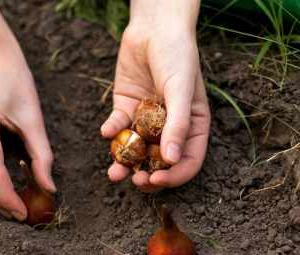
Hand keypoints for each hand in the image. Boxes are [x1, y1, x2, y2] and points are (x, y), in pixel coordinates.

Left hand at [100, 1, 210, 192]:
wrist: (154, 28)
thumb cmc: (177, 57)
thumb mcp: (182, 91)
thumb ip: (178, 125)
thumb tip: (171, 161)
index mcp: (192, 127)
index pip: (187, 162)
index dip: (174, 176)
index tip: (157, 180)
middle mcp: (170, 128)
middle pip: (159, 162)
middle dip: (147, 175)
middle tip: (135, 181)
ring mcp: (146, 120)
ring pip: (135, 150)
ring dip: (124, 163)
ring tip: (114, 173)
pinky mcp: (126, 108)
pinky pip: (118, 127)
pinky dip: (112, 131)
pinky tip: (106, 131)